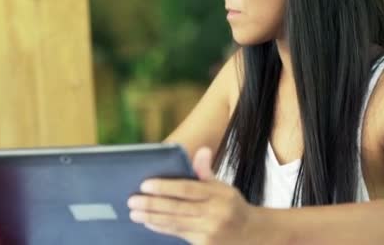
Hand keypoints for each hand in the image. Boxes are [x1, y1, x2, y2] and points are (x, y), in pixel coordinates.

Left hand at [127, 147, 255, 244]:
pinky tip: (149, 222)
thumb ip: (206, 172)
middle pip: (177, 207)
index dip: (165, 187)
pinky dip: (162, 227)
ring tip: (134, 212)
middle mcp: (215, 213)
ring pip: (175, 222)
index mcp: (218, 195)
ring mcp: (210, 231)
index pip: (187, 189)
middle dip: (152, 204)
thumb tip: (202, 150)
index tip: (145, 184)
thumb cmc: (230, 205)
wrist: (251, 234)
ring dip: (151, 217)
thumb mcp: (223, 186)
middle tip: (132, 200)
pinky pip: (179, 233)